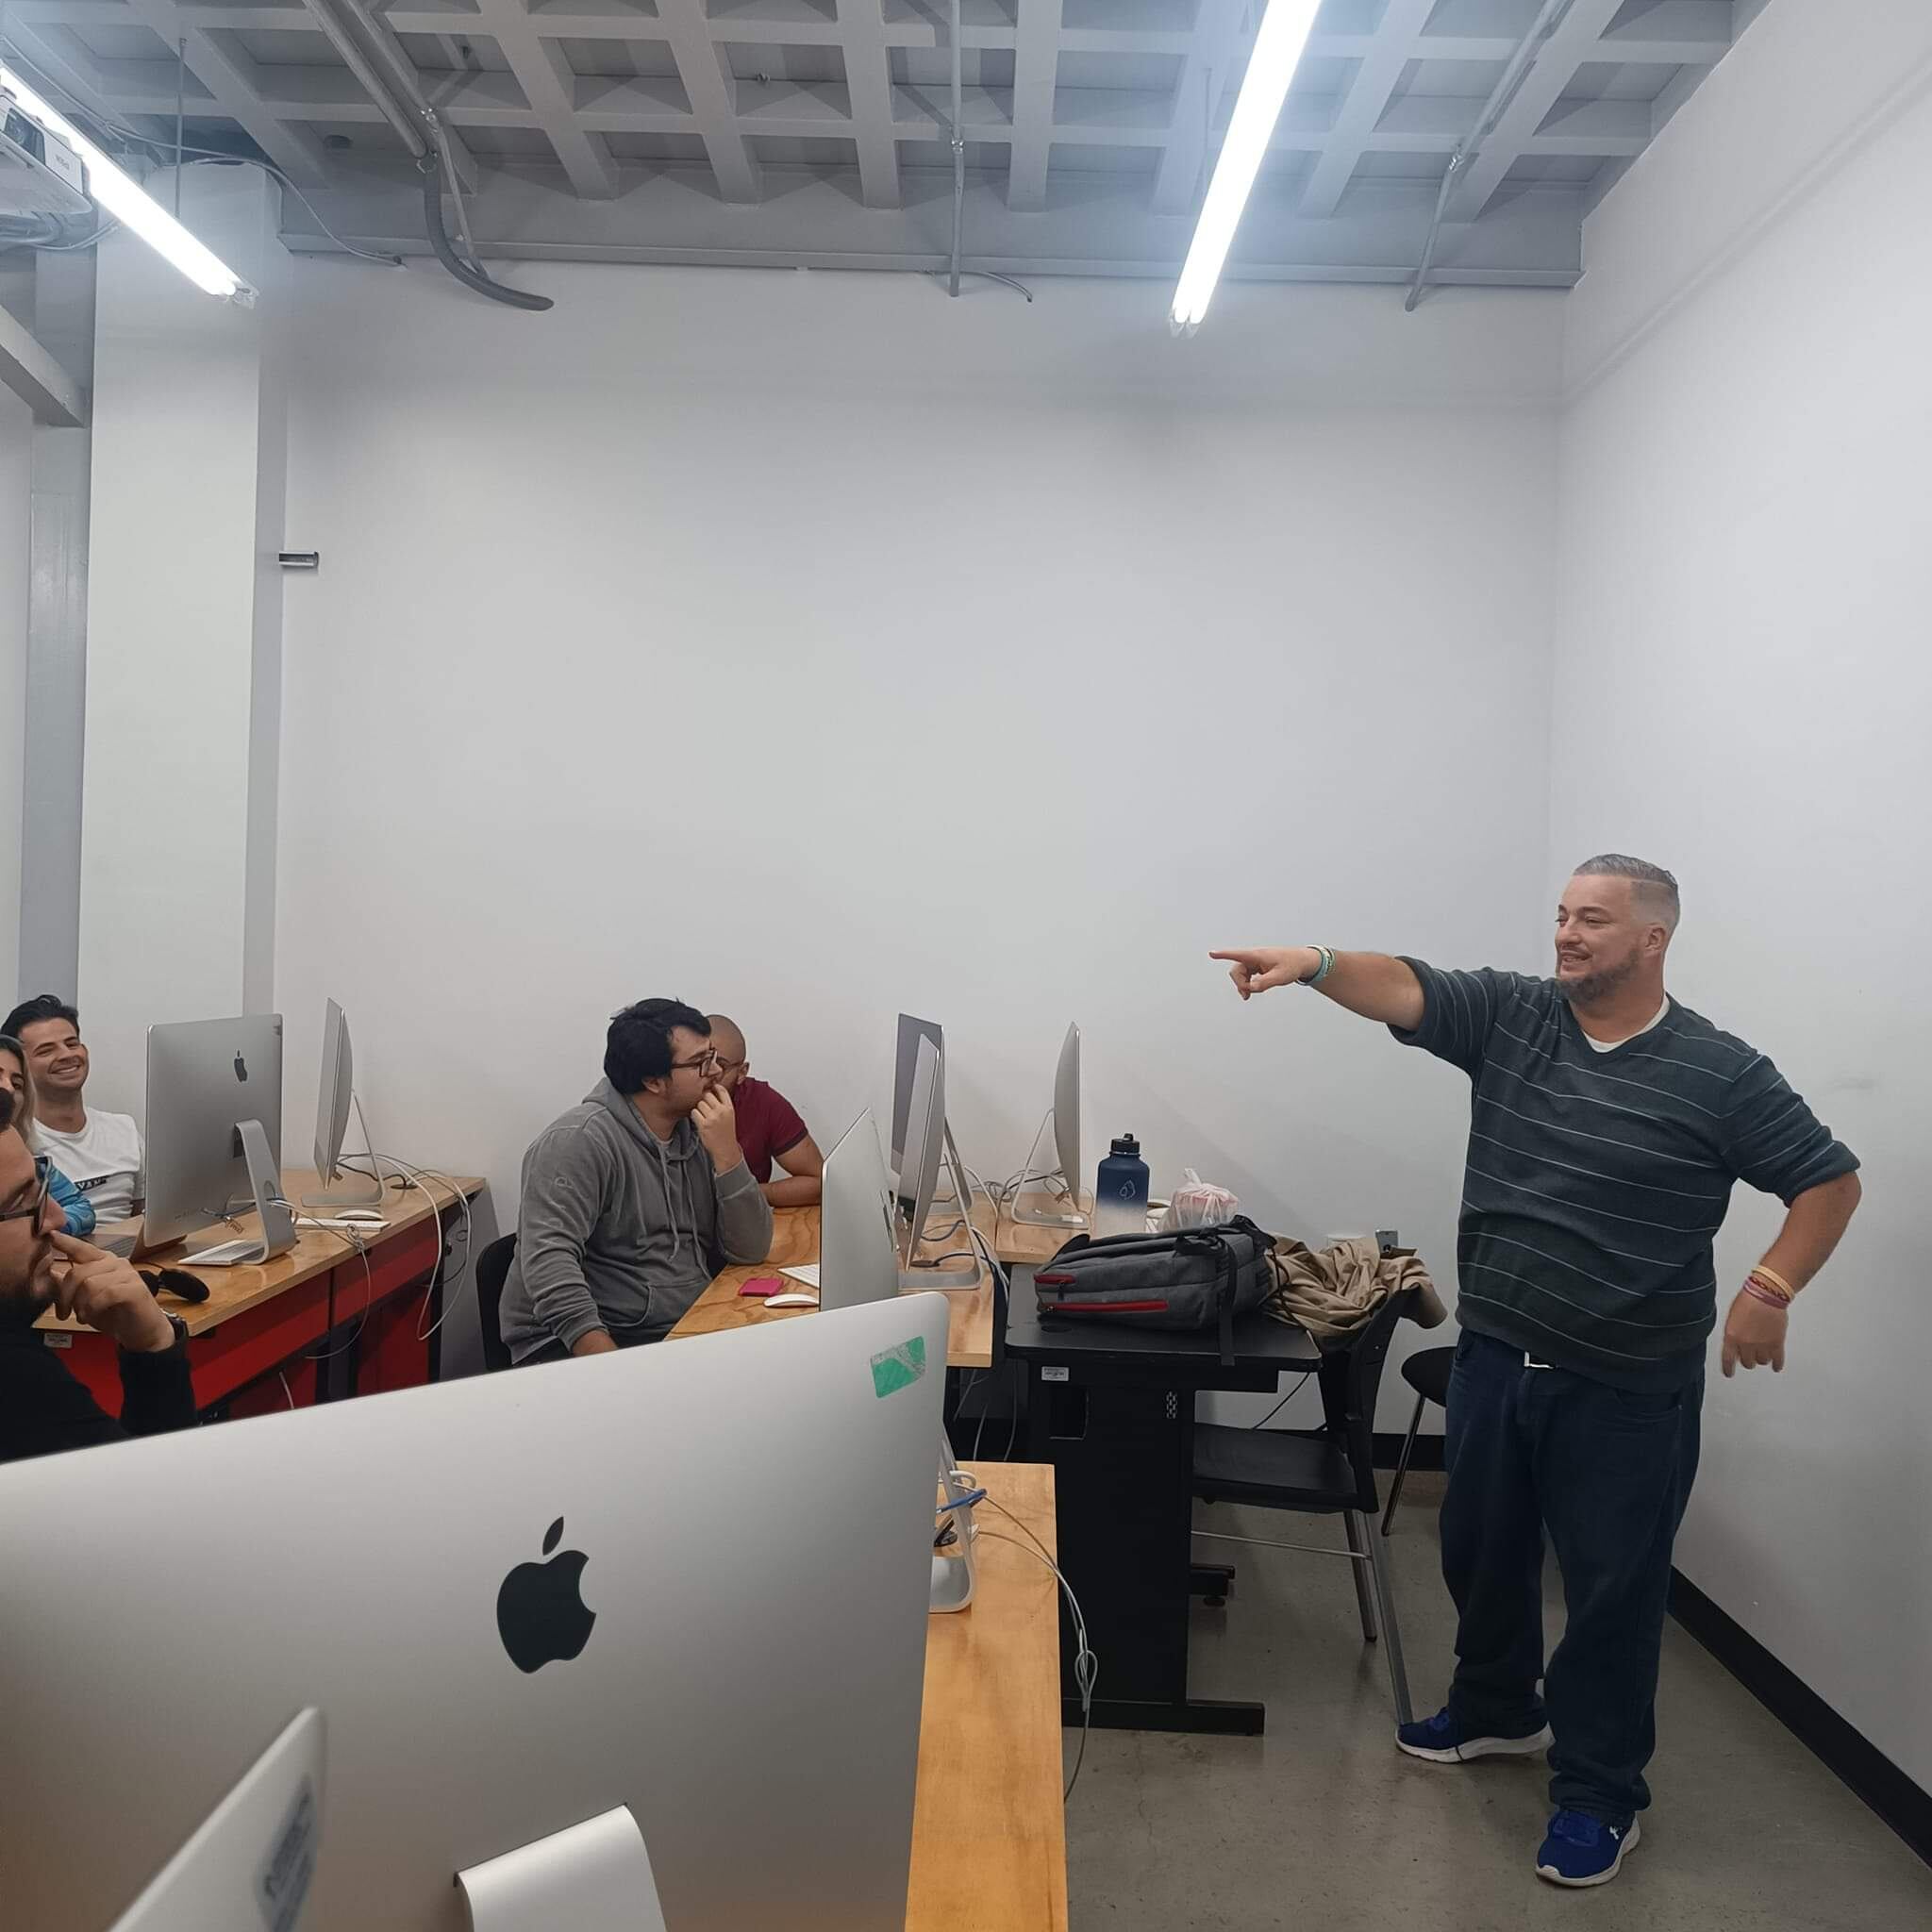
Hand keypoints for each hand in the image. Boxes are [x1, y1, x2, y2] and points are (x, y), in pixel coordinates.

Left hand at [46, 1231, 175, 1353]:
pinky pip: (105, 1294)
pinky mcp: (135, 1288)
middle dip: (65, 1296)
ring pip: (89, 1284)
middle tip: (63, 1313)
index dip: (65, 1242)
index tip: (49, 1235)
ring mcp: (127, 1274)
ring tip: (83, 1316)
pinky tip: (92, 1316)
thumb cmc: (113, 1314)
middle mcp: (115, 1263)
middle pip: (78, 1272)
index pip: (81, 1248)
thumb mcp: (84, 1300)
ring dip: (80, 1305)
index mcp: (102, 1262)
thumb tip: (46, 1274)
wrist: (141, 1332)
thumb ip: (67, 1286)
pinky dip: (93, 1308)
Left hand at [691, 1088, 743, 1173]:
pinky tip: (700, 1121)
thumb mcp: (729, 1116)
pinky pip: (694, 1112)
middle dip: (705, 1100)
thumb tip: (710, 1092)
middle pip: (707, 1095)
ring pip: (699, 1104)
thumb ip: (722, 1105)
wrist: (725, 1149)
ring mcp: (712, 1118)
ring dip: (699, 1109)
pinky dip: (695, 1116)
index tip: (712, 1087)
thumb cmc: (726, 1132)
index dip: (715, 1087)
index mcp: (729, 1108)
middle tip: (706, 1107)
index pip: (722, 1091)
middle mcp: (721, 1111)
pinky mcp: (703, 1125)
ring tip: (704, 1117)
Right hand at [1209, 947, 1316, 1000]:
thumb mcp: (1280, 977)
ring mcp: (1255, 962)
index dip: (1223, 955)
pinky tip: (1250, 991)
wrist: (1302, 961)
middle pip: (1237, 970)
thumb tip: (1250, 989)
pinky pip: (1246, 976)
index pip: (1237, 954)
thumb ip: (1264, 983)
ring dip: (1243, 985)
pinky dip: (1247, 984)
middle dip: (1239, 983)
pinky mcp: (1257, 967)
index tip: (1212, 953)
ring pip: (1240, 974)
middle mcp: (1253, 957)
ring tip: (1247, 996)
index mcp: (1257, 955)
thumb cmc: (1292, 965)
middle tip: (1246, 995)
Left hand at [1721, 1288, 1787, 1376]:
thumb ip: (1732, 1332)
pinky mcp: (1777, 1343)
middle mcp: (1746, 1344)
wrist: (1765, 1294)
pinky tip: (1776, 1366)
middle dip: (1747, 1358)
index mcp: (1732, 1336)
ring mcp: (1763, 1345)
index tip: (1729, 1373)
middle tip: (1748, 1354)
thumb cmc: (1747, 1300)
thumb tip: (1735, 1342)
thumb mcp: (1731, 1317)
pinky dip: (1777, 1364)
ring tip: (1761, 1352)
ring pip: (1761, 1361)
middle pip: (1747, 1362)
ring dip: (1761, 1358)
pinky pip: (1778, 1360)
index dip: (1728, 1368)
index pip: (1728, 1359)